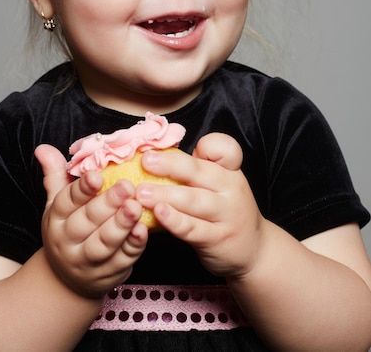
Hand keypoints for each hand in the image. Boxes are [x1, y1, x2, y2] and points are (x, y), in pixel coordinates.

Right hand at [35, 144, 147, 298]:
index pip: (67, 202)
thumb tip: (43, 148)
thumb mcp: (57, 204)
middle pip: (87, 222)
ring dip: (121, 225)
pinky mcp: (108, 274)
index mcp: (56, 219)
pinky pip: (122, 260)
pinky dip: (133, 246)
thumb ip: (55, 174)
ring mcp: (87, 261)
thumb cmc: (68, 230)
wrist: (65, 281)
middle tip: (127, 186)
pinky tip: (144, 230)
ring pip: (104, 243)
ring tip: (136, 206)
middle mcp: (68, 241)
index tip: (97, 175)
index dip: (82, 189)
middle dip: (107, 204)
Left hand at [136, 134, 265, 279]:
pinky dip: (175, 221)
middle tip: (145, 161)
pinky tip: (158, 214)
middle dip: (170, 165)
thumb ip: (195, 170)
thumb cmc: (225, 212)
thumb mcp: (219, 186)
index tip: (181, 146)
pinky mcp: (218, 239)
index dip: (209, 145)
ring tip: (141, 193)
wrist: (254, 252)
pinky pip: (194, 228)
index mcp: (230, 171)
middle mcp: (231, 189)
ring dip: (166, 195)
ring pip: (194, 200)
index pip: (227, 149)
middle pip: (200, 172)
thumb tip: (154, 156)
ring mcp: (227, 215)